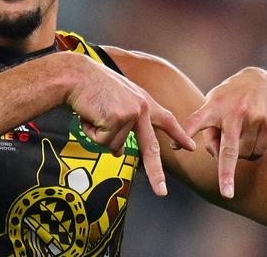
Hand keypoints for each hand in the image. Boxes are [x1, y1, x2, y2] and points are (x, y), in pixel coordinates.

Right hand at [66, 55, 195, 196]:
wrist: (76, 75)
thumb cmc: (90, 85)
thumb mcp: (113, 102)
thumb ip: (122, 124)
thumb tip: (118, 153)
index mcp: (143, 100)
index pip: (166, 119)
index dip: (178, 134)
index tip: (191, 147)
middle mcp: (142, 107)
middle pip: (151, 148)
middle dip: (156, 173)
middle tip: (162, 192)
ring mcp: (131, 114)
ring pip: (115, 145)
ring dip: (99, 134)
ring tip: (93, 114)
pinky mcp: (118, 119)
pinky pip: (103, 141)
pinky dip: (92, 133)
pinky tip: (90, 115)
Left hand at [182, 67, 266, 198]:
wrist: (263, 82)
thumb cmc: (228, 100)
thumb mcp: (213, 104)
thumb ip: (209, 129)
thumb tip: (214, 156)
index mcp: (213, 106)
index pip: (195, 121)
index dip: (185, 134)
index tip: (175, 149)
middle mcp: (234, 111)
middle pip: (228, 149)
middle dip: (226, 173)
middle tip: (226, 194)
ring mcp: (254, 117)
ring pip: (244, 155)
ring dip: (239, 155)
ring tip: (239, 136)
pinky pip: (259, 152)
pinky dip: (254, 152)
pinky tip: (253, 136)